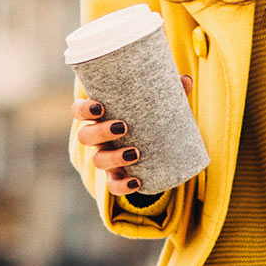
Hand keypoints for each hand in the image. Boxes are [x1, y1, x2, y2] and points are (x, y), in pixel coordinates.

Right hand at [72, 74, 191, 195]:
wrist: (158, 146)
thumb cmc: (150, 115)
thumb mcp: (158, 102)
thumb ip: (170, 90)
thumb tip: (186, 79)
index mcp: (101, 115)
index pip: (79, 110)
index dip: (83, 109)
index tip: (99, 107)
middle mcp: (98, 137)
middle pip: (84, 136)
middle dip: (100, 132)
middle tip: (122, 127)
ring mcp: (106, 157)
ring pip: (97, 160)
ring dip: (113, 157)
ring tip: (136, 153)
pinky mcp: (117, 175)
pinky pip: (113, 185)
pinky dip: (122, 185)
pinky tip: (137, 182)